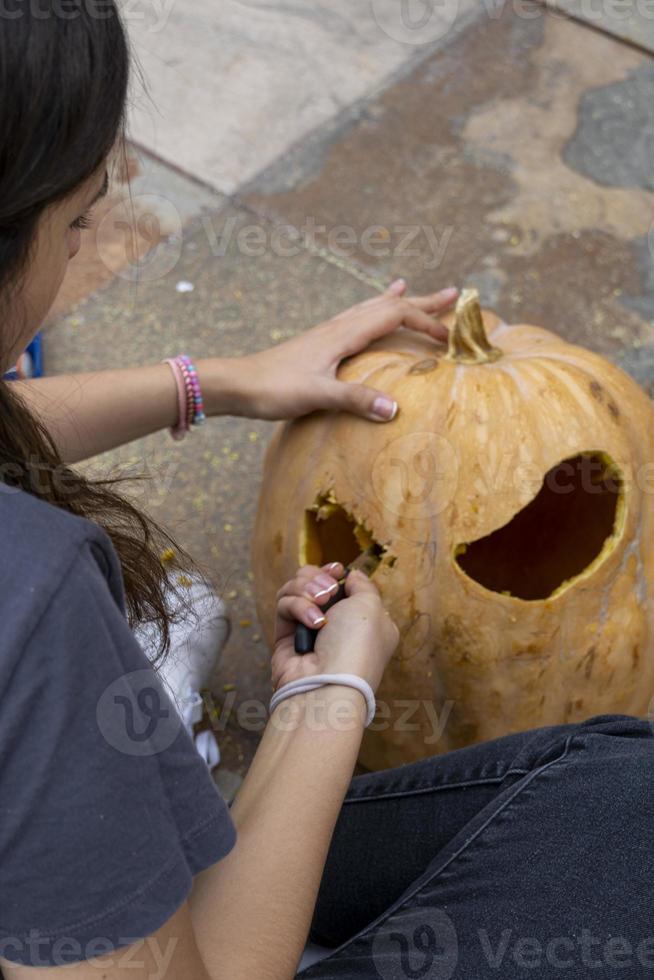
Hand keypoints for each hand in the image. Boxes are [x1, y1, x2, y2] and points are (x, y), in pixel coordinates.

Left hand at [203, 281, 457, 422]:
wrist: (238, 384)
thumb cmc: (274, 389)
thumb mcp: (317, 396)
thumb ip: (355, 400)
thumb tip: (394, 409)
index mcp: (344, 334)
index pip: (394, 316)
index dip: (425, 322)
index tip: (449, 339)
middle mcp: (340, 326)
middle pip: (389, 305)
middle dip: (423, 301)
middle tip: (455, 296)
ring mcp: (329, 331)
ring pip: (373, 308)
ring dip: (401, 301)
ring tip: (420, 292)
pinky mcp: (321, 341)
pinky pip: (357, 317)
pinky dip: (375, 309)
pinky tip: (371, 309)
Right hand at [271, 562, 399, 693]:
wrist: (330, 682)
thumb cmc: (357, 645)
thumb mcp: (372, 607)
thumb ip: (362, 585)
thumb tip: (350, 575)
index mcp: (362, 619)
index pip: (343, 584)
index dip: (336, 573)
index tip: (337, 570)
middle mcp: (335, 623)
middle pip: (315, 580)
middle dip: (319, 578)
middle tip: (328, 592)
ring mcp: (309, 628)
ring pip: (296, 588)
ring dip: (306, 590)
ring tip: (319, 604)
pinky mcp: (286, 634)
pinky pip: (284, 604)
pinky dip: (297, 608)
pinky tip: (312, 623)